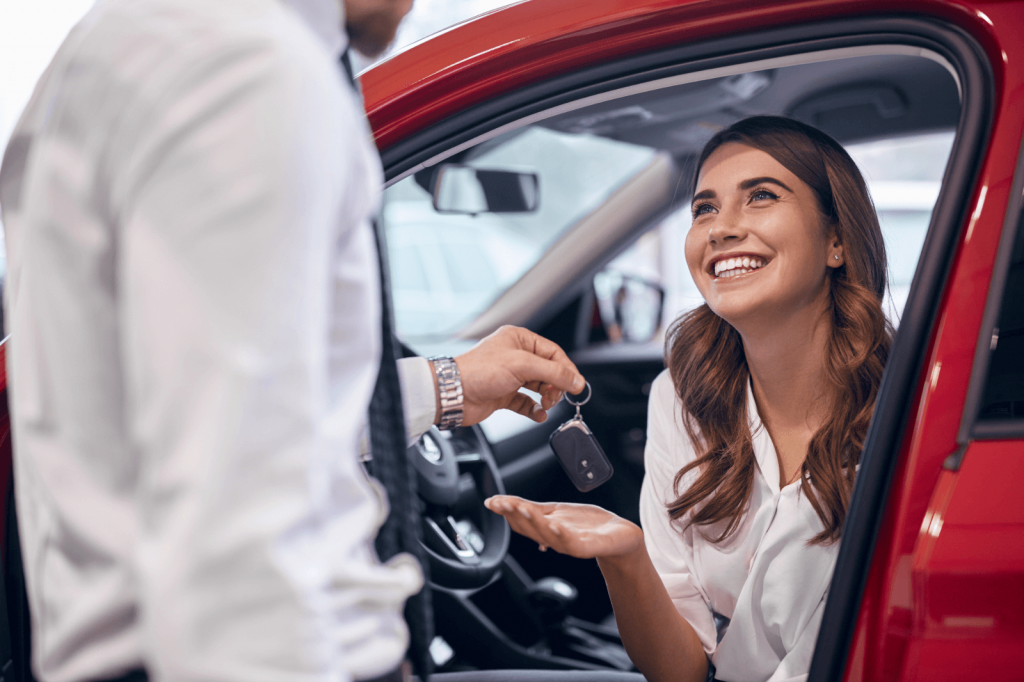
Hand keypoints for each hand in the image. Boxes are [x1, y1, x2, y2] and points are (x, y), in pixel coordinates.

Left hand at [448, 326, 584, 425]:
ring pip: (539, 387)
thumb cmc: (478, 371)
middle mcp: (514, 356)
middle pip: (548, 370)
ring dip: (547, 397)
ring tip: (547, 404)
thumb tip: (576, 380)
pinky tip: (539, 414)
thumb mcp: (522, 366)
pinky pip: (526, 402)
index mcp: (519, 339)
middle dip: (556, 385)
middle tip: (557, 396)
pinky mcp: (503, 394)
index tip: (577, 385)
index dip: (567, 369)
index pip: (553, 352)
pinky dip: (534, 409)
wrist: (452, 394)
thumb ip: (553, 373)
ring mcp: (509, 376)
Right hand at [484, 495, 642, 559]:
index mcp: (545, 530)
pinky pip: (571, 542)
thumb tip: (504, 502)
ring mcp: (570, 544)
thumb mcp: (556, 512)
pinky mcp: (587, 547)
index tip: (492, 501)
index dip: (505, 511)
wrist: (619, 537)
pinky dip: (561, 533)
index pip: (521, 521)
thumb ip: (534, 509)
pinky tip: (554, 524)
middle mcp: (554, 539)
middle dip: (514, 514)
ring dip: (533, 522)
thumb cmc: (588, 525)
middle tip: (502, 502)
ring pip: (546, 535)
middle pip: (529, 529)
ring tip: (521, 508)